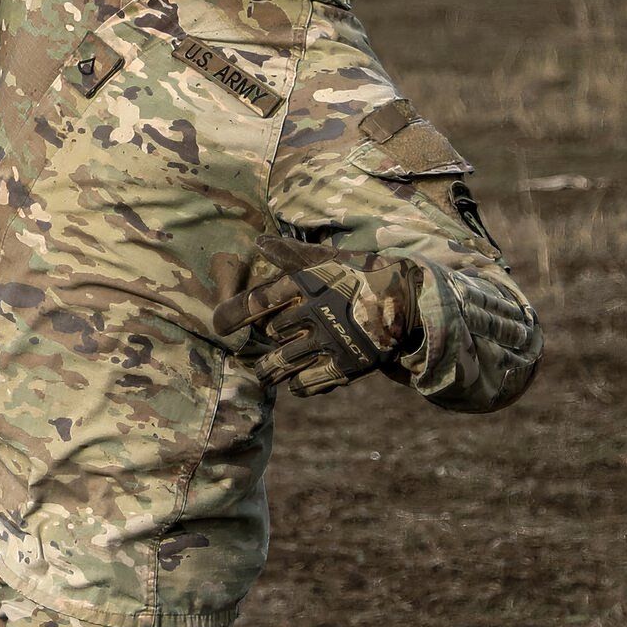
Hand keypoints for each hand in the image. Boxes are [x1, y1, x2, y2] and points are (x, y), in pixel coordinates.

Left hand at [214, 236, 424, 395]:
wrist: (409, 301)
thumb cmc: (361, 276)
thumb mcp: (328, 260)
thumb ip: (291, 255)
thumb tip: (259, 242)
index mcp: (307, 283)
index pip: (259, 301)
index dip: (233, 315)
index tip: (217, 326)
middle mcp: (316, 312)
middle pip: (272, 334)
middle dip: (265, 342)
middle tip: (260, 349)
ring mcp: (332, 340)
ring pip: (284, 362)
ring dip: (270, 370)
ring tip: (264, 374)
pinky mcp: (347, 365)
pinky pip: (308, 383)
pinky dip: (297, 384)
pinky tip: (295, 382)